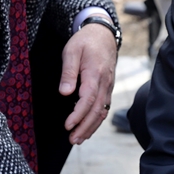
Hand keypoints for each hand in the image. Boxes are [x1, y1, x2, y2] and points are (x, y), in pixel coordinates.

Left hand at [59, 19, 116, 143]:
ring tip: (78, 139)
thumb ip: (68, 72)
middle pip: (97, 110)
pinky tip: (87, 128)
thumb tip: (65, 92)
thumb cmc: (85, 41)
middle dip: (85, 127)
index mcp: (95, 73)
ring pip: (102, 111)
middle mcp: (105, 83)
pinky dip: (96, 120)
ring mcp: (108, 86)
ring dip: (91, 127)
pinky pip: (104, 107)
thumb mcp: (71, 51)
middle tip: (72, 139)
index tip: (68, 125)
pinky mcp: (107, 88)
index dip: (78, 115)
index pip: (88, 99)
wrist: (103, 34)